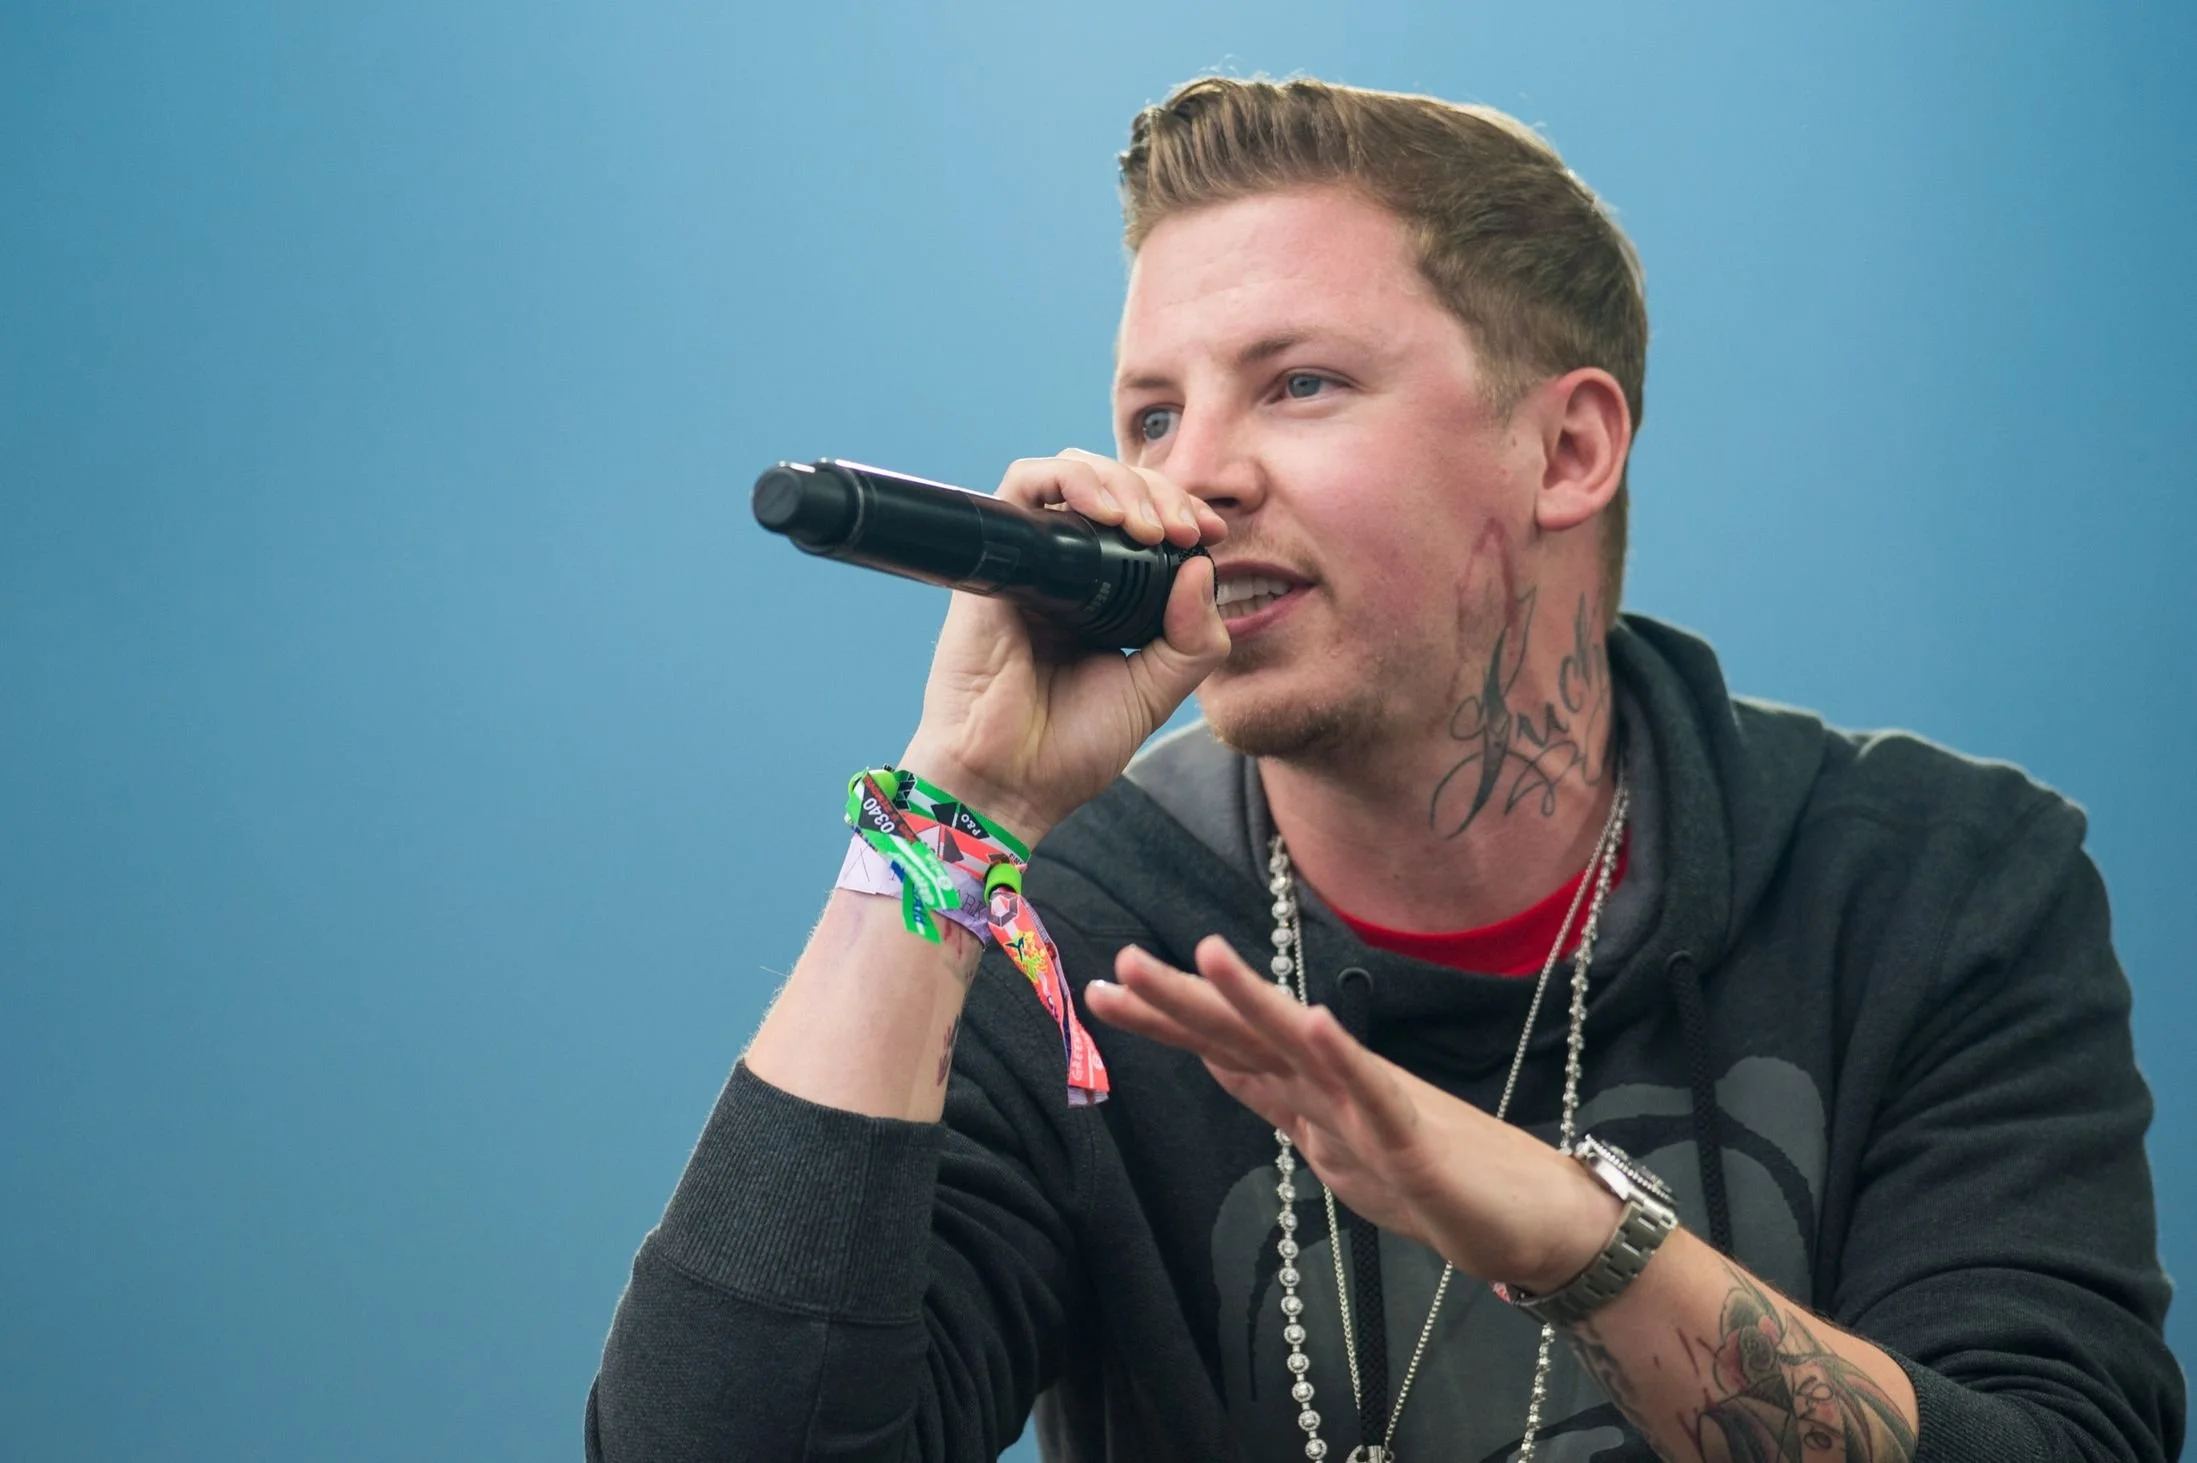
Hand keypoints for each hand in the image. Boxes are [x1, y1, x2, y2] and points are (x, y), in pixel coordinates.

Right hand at [899, 450, 1230, 843]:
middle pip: (1113, 488)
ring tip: (1151, 526)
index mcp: (1104, 597)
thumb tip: (1202, 568)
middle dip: (1160, 492)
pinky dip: (1068, 480)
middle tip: (1186, 529)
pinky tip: (1106, 514)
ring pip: (1071, 475)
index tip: (1212, 533)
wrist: (1009, 782)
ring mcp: (1030, 563)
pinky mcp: (996, 560)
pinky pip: (1022, 487)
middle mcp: (1065, 572)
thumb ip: (1194, 638)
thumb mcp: (1157, 690)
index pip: (1144, 521)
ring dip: (1121, 482)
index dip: (1181, 511)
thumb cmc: (1071, 747)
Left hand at [1086, 936, 1622, 1293]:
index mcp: (1310, 1092)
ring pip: (1301, 1047)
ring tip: (1206, 953)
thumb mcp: (1335, 1148)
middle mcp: (1332, 1085)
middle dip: (1181, 1001)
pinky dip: (1344, 1057)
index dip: (1164, 1020)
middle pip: (1245, 1037)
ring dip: (1254, 1001)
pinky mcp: (1414, 1141)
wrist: (1535, 1221)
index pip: (1223, 1049)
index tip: (1102, 989)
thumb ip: (1279, 1103)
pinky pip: (1374, 1094)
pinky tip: (1316, 1021)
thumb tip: (1220, 1067)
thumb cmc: (1438, 1182)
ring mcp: (1372, 1106)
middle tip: (1120, 963)